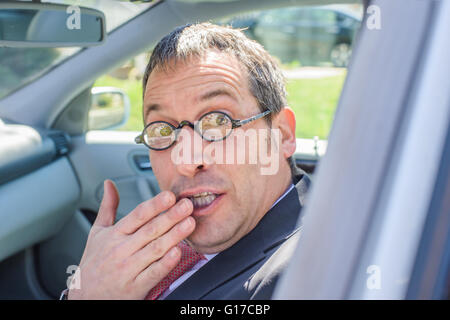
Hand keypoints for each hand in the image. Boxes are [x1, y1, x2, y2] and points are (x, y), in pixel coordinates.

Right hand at [68, 180, 194, 299]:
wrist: (85, 297)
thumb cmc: (94, 263)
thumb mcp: (97, 232)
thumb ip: (107, 207)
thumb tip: (109, 184)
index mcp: (114, 235)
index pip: (137, 216)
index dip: (154, 205)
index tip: (170, 196)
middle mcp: (121, 250)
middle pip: (150, 230)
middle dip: (170, 216)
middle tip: (187, 205)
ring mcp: (128, 269)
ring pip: (155, 249)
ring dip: (174, 236)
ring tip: (190, 223)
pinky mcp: (136, 287)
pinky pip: (153, 273)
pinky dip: (165, 263)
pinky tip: (178, 252)